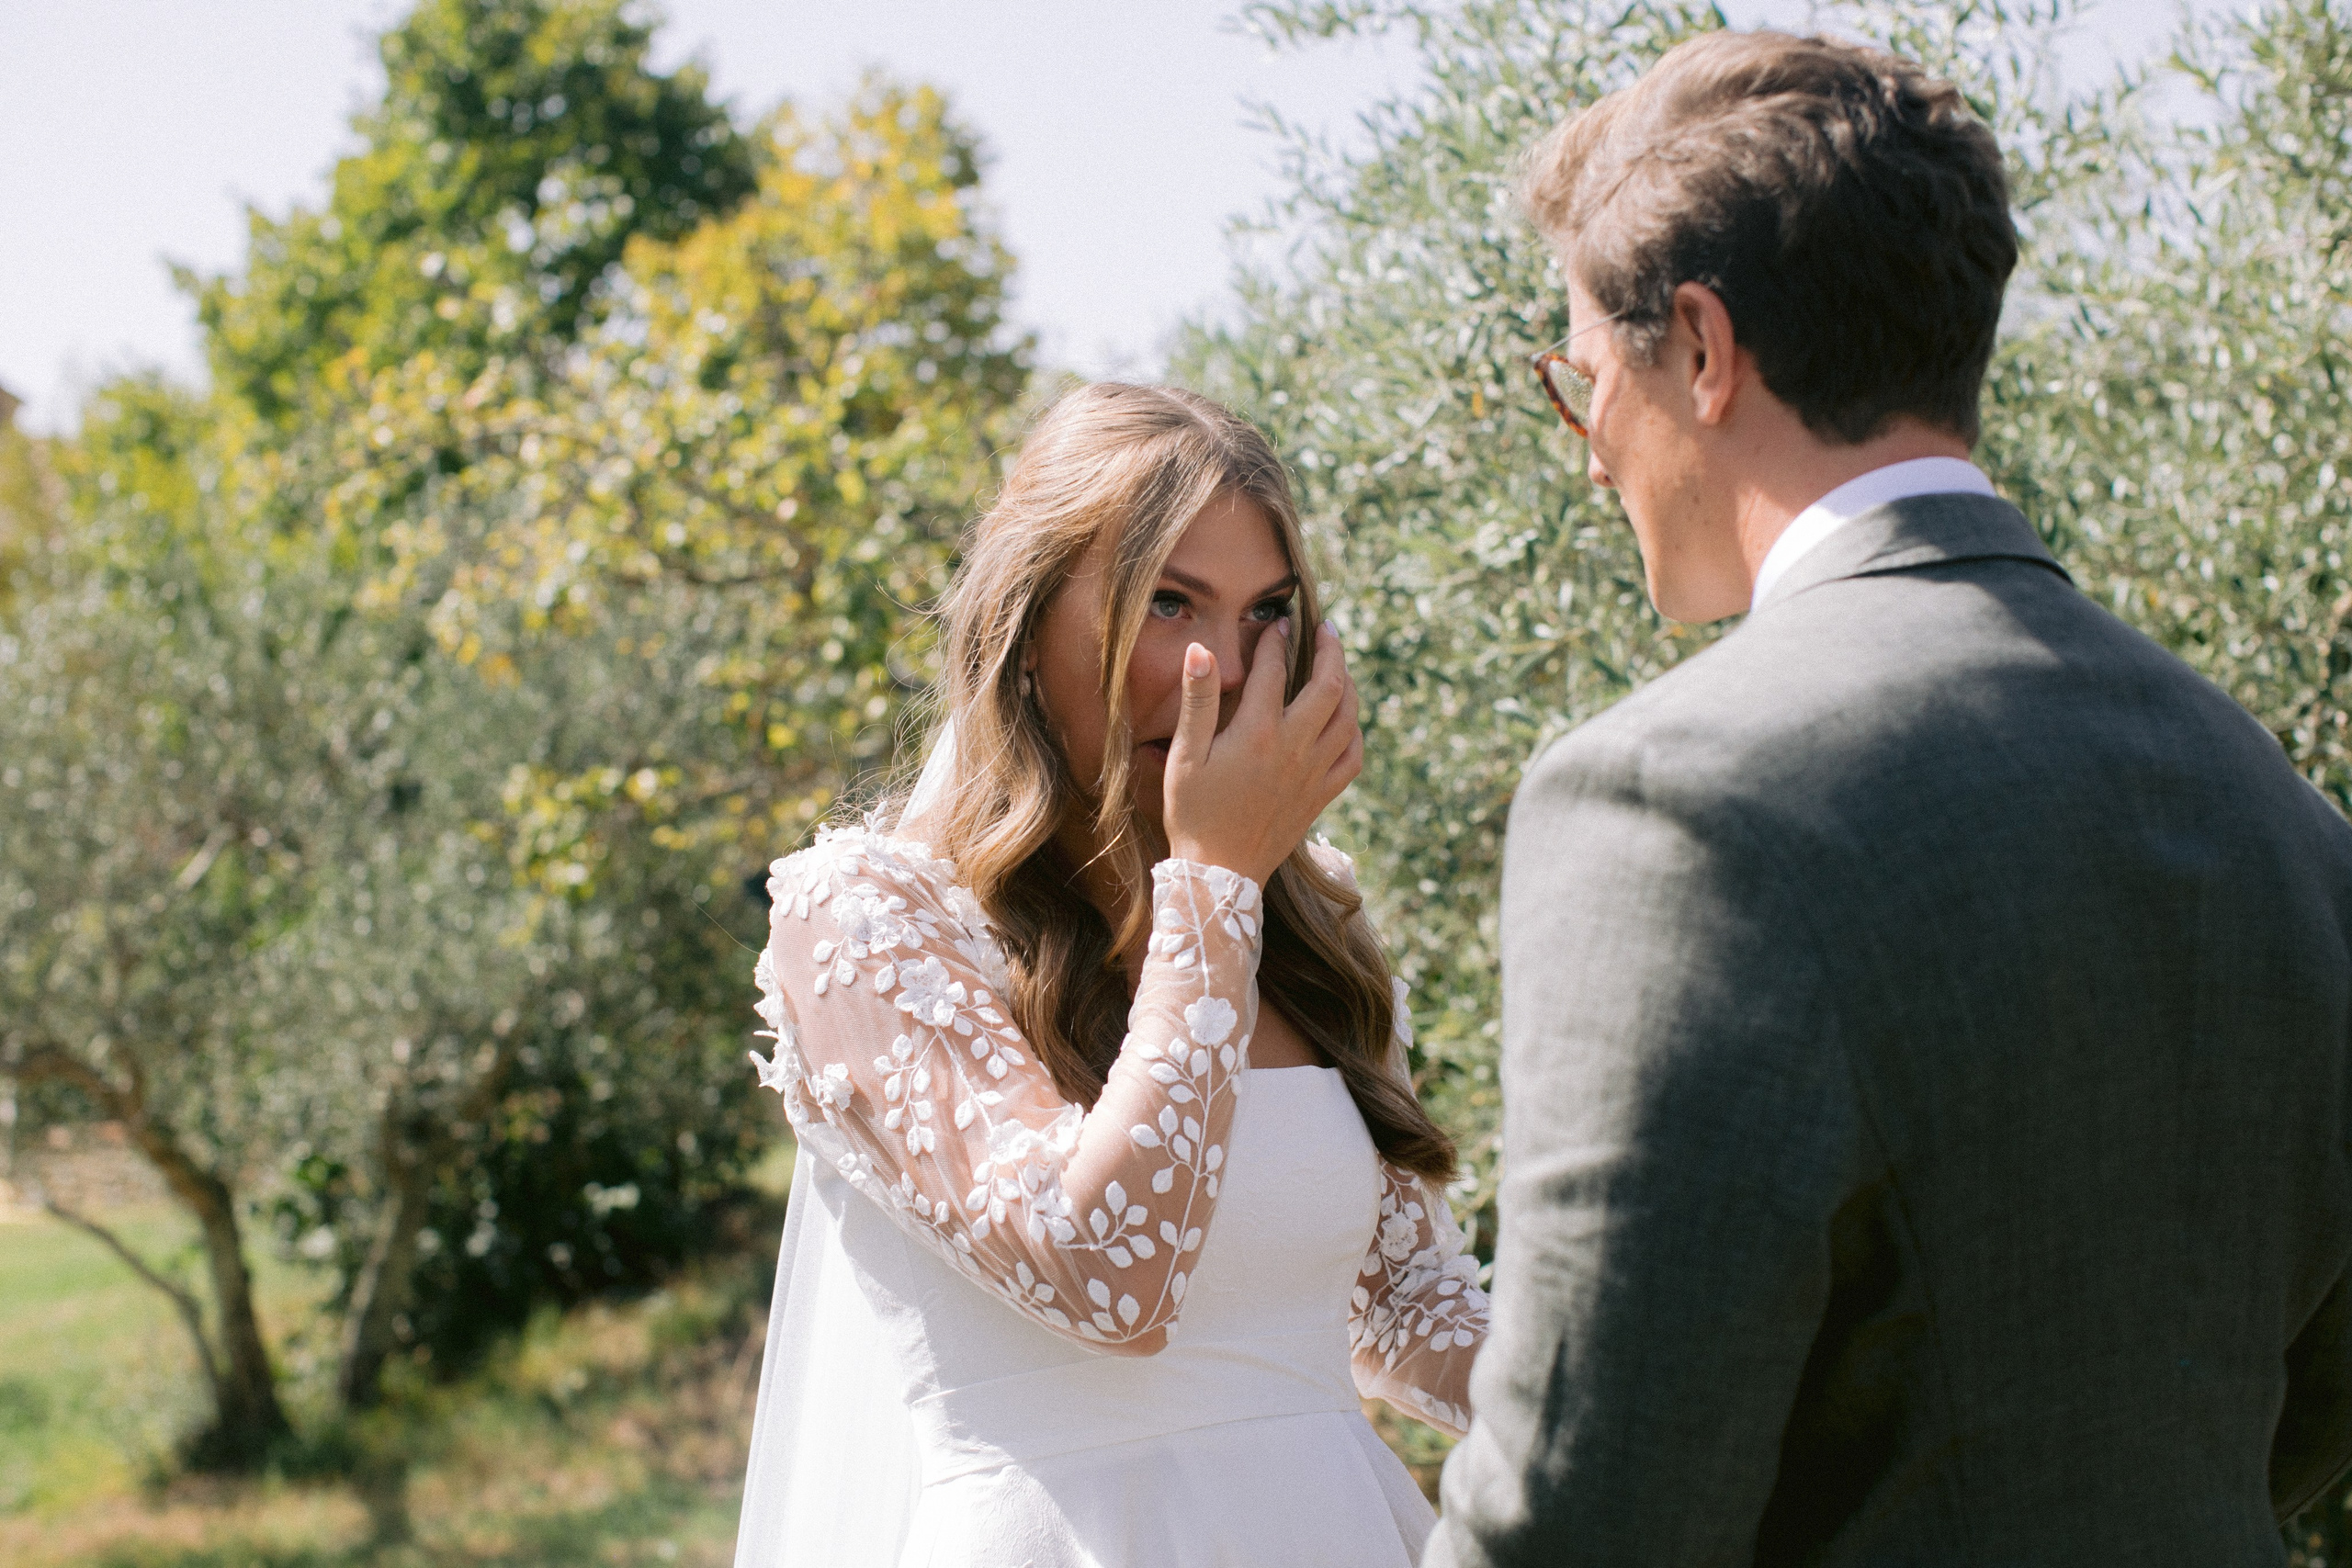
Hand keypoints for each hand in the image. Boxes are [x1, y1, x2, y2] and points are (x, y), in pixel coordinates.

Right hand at [1162, 620, 1361, 887]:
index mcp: (1257, 734)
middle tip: (1326, 628)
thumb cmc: (1193, 813)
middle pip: (1329, 686)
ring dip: (1348, 685)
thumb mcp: (1185, 755)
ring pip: (1348, 718)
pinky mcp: (1321, 797)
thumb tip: (1200, 650)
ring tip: (1339, 666)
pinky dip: (1354, 731)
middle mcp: (1293, 749)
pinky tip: (1347, 720)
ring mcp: (1313, 774)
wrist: (1219, 874)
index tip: (1276, 624)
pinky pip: (1352, 756)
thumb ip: (1198, 700)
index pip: (1274, 671)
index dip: (1276, 641)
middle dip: (1330, 650)